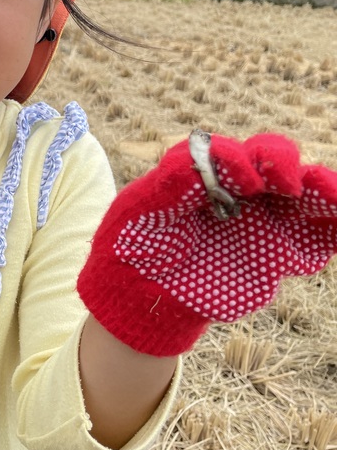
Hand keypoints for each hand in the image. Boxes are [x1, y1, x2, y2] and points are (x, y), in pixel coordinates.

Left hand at [78, 130, 336, 355]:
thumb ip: (168, 187)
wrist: (145, 296)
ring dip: (322, 187)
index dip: (235, 160)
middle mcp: (235, 188)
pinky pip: (320, 233)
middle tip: (281, 186)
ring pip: (303, 191)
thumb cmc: (132, 246)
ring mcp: (262, 217)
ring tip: (331, 198)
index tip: (241, 184)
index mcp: (199, 173)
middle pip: (269, 158)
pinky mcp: (282, 250)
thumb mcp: (136, 213)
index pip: (224, 153)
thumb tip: (199, 169)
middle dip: (279, 162)